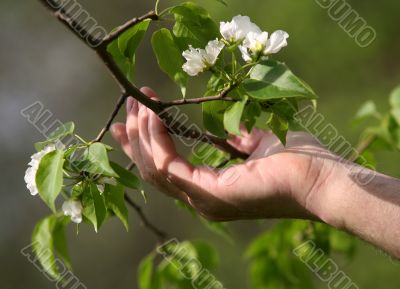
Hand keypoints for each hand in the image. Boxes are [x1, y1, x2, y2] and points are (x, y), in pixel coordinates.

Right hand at [111, 87, 337, 221]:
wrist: (322, 179)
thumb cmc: (298, 161)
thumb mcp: (259, 141)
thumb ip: (236, 138)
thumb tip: (224, 128)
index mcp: (212, 189)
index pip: (167, 169)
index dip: (149, 143)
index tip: (140, 114)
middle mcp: (202, 198)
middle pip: (153, 171)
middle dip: (137, 138)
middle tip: (128, 108)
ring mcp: (203, 199)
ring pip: (155, 169)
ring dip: (143, 135)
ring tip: (137, 106)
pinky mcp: (209, 193)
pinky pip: (169, 165)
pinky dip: (158, 139)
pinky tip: (156, 114)